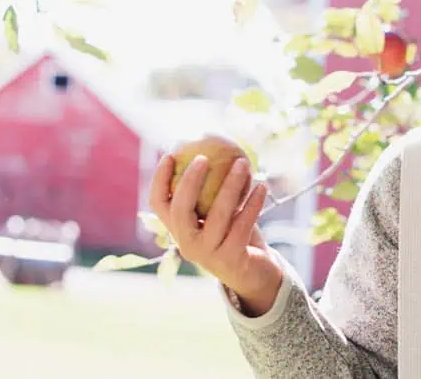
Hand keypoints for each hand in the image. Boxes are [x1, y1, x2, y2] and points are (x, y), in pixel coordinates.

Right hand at [150, 153, 281, 307]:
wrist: (254, 273)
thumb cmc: (235, 234)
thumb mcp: (220, 212)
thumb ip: (214, 189)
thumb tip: (216, 147)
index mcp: (179, 230)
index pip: (158, 205)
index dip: (160, 180)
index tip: (170, 154)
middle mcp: (188, 243)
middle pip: (181, 210)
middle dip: (190, 181)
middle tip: (203, 157)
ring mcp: (208, 254)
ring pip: (217, 215)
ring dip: (231, 185)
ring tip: (243, 163)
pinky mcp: (231, 259)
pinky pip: (242, 225)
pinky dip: (253, 204)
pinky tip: (262, 186)